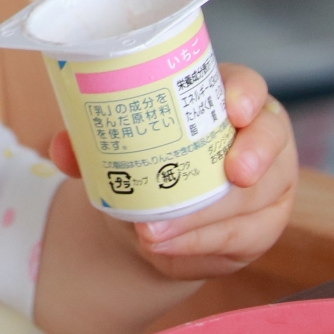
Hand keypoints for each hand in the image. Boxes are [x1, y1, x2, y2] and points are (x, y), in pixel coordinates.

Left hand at [50, 63, 296, 280]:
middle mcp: (255, 134)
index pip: (247, 85)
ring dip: (208, 216)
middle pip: (270, 137)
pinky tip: (167, 248)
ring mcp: (267, 181)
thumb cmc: (140, 162)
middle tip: (234, 174)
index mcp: (219, 98)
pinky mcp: (263, 224)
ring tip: (156, 231)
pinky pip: (244, 237)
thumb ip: (88, 145)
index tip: (233, 109)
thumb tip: (63, 148)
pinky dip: (202, 244)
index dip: (245, 93)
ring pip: (258, 194)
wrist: (149, 219)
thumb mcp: (115, 147)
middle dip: (255, 154)